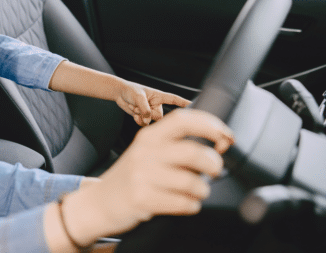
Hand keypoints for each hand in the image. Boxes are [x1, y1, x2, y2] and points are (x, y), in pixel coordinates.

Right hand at [60, 109, 233, 244]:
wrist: (99, 202)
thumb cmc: (132, 176)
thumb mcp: (147, 151)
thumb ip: (175, 144)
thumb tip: (219, 141)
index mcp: (149, 136)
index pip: (185, 120)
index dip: (211, 126)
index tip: (226, 137)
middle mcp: (145, 152)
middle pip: (194, 153)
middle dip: (214, 164)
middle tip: (214, 170)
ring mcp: (142, 176)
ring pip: (193, 182)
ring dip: (202, 190)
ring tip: (196, 192)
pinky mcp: (143, 199)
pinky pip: (184, 203)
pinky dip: (192, 205)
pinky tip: (185, 203)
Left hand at [116, 82, 189, 125]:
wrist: (120, 94)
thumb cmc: (130, 90)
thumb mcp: (138, 96)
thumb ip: (145, 108)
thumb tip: (149, 119)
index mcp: (159, 96)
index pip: (174, 100)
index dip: (184, 103)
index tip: (194, 106)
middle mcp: (157, 105)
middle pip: (160, 117)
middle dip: (148, 114)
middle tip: (139, 106)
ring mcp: (151, 112)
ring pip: (151, 122)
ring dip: (140, 116)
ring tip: (135, 107)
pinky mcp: (144, 117)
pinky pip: (144, 124)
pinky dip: (138, 120)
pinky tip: (134, 114)